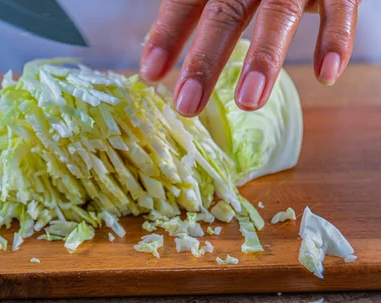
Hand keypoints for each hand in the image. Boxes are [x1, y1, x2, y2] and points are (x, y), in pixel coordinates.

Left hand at [140, 0, 359, 115]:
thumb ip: (193, 12)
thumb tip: (153, 65)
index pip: (186, 1)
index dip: (168, 35)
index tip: (150, 74)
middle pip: (225, 15)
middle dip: (205, 61)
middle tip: (187, 105)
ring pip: (278, 15)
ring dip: (264, 58)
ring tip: (248, 101)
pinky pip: (340, 10)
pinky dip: (335, 40)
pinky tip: (325, 74)